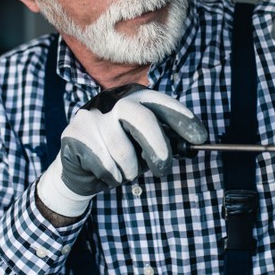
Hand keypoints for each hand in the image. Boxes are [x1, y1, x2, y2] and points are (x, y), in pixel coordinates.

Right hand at [37, 83, 207, 217]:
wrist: (79, 172)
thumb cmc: (118, 156)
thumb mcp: (143, 146)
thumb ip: (162, 142)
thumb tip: (191, 146)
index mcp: (132, 97)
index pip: (161, 103)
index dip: (182, 119)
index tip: (200, 138)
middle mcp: (111, 100)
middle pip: (141, 118)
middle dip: (158, 147)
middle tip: (164, 169)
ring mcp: (90, 115)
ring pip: (122, 149)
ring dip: (130, 170)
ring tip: (126, 173)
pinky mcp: (74, 134)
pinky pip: (103, 163)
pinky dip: (111, 177)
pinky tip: (107, 174)